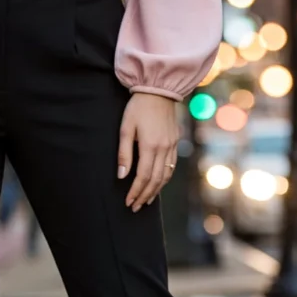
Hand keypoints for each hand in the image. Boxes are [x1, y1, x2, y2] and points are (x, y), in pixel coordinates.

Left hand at [117, 93, 178, 210]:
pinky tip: (158, 183)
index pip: (143, 177)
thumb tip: (121, 175)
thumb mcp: (126, 128)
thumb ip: (124, 153)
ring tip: (146, 200)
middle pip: (155, 180)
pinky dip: (164, 179)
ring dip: (155, 190)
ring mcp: (172, 146)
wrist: (159, 89)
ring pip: (166, 175)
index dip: (135, 191)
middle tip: (135, 207)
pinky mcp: (175, 142)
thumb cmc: (138, 107)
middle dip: (144, 195)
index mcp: (150, 146)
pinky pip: (171, 166)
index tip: (128, 202)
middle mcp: (164, 149)